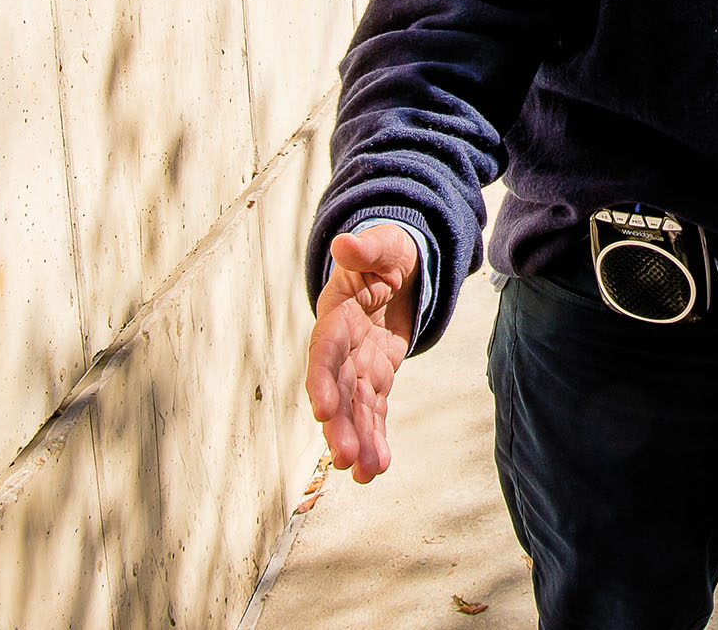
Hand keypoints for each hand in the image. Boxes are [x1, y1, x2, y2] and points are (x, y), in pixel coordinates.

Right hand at [304, 224, 419, 482]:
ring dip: (358, 441)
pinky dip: (375, 438)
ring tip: (365, 474)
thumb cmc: (387, 253)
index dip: (322, 380)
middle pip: (336, 390)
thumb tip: (345, 243)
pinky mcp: (375, 379)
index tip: (323, 409)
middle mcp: (340, 348)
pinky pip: (373, 412)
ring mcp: (356, 366)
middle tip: (344, 458)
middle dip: (339, 425)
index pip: (325, 352)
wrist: (395, 267)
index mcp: (336, 315)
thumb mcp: (383, 245)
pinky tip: (375, 469)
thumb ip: (366, 249)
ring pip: (354, 409)